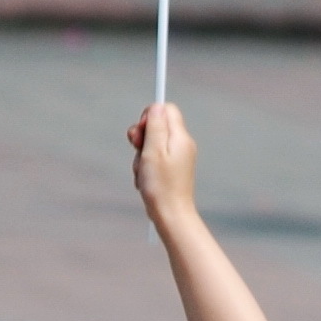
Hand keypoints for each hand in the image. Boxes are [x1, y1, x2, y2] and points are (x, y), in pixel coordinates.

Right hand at [127, 100, 196, 229]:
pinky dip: (146, 167)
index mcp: (180, 137)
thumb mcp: (153, 151)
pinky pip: (154, 159)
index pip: (166, 109)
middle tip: (137, 149)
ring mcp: (178, 157)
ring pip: (152, 145)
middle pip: (157, 126)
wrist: (171, 215)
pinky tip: (145, 180)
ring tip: (143, 172)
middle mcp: (182, 144)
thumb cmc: (161, 185)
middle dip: (142, 137)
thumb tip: (157, 106)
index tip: (142, 131)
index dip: (149, 116)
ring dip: (141, 156)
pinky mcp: (172, 169)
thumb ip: (155, 126)